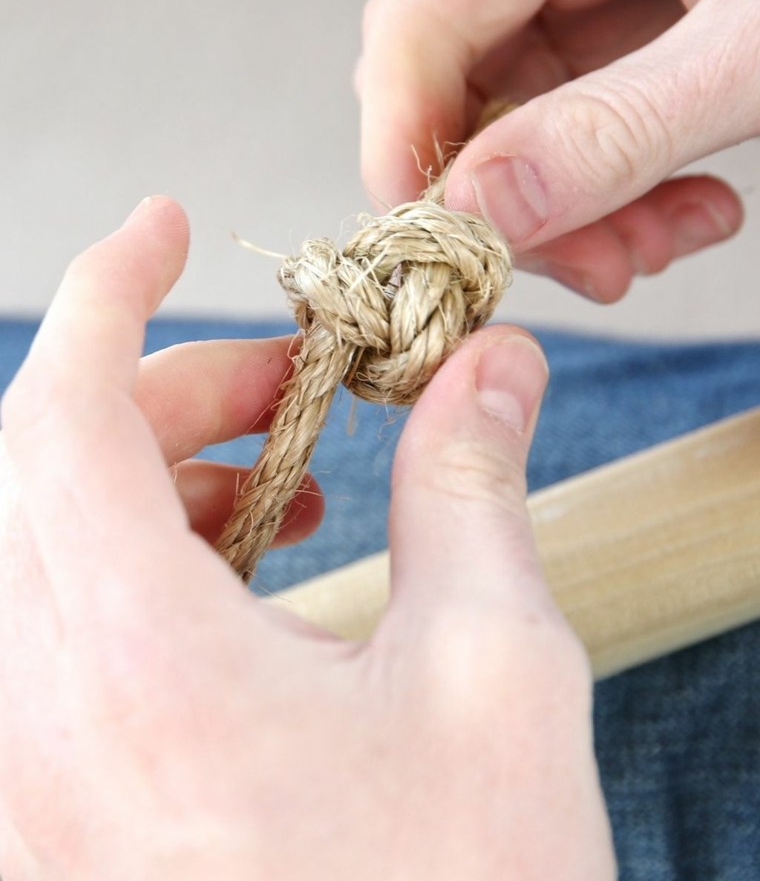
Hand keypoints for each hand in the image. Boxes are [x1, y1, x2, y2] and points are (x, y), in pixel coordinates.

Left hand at [0, 197, 613, 878]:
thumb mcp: (496, 674)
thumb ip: (473, 484)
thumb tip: (491, 368)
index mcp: (133, 672)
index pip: (60, 413)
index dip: (107, 291)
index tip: (164, 226)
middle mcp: (39, 726)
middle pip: (46, 469)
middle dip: (171, 389)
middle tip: (292, 383)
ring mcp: (29, 783)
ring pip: (43, 548)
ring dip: (157, 476)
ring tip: (285, 478)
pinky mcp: (54, 819)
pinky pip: (55, 634)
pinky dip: (138, 565)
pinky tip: (245, 578)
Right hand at [358, 0, 753, 301]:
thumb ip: (622, 129)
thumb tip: (481, 211)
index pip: (421, 15)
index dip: (403, 136)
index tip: (437, 246)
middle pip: (460, 80)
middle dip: (508, 196)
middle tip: (590, 267)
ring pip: (519, 123)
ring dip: (572, 210)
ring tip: (661, 245)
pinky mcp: (640, 33)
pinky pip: (582, 131)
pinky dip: (619, 195)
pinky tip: (688, 214)